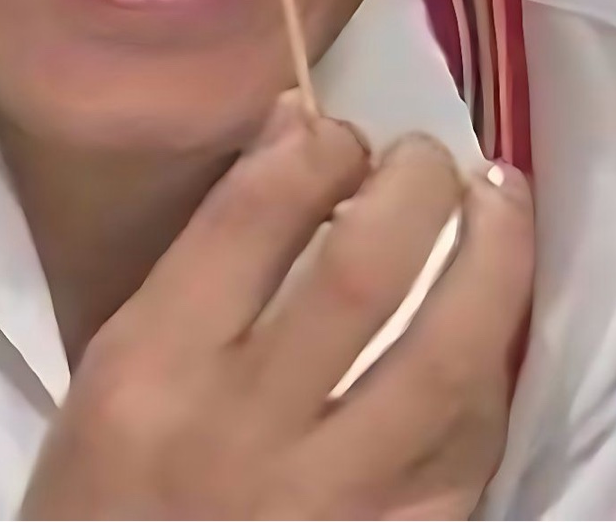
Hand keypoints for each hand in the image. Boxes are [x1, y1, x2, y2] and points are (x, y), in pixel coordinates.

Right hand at [20, 97, 534, 519]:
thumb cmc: (114, 489)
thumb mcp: (120, 365)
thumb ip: (209, 253)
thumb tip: (301, 130)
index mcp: (156, 372)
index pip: (256, 216)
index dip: (321, 147)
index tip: (342, 133)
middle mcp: (246, 434)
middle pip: (366, 273)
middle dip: (418, 185)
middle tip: (429, 157)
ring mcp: (336, 505)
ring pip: (452, 359)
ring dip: (498, 255)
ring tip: (501, 197)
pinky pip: (472, 444)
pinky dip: (491, 365)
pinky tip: (491, 319)